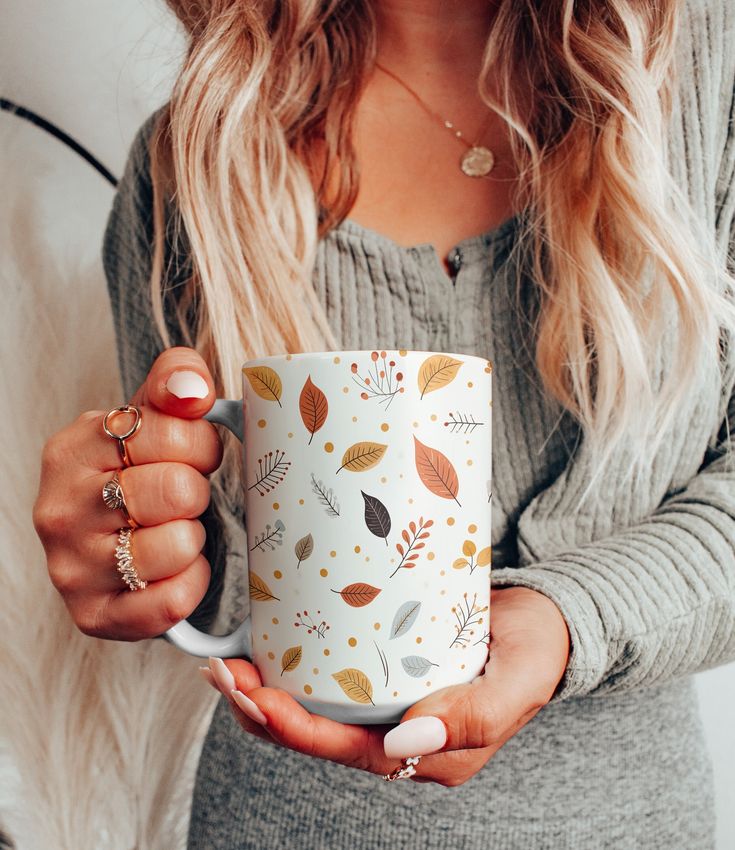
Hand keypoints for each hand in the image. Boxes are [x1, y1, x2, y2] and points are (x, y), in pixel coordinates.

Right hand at [33, 347, 222, 639]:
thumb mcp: (153, 414)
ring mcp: (71, 568)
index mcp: (72, 449)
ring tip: (172, 531)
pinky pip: (171, 602)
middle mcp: (59, 509)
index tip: (190, 455)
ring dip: (193, 539)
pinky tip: (174, 570)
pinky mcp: (93, 616)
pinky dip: (189, 584)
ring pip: (177, 546)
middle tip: (182, 497)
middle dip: (197, 492)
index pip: (171, 433)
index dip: (200, 444)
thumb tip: (192, 389)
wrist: (119, 537)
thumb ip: (176, 381)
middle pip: (177, 489)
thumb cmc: (142, 471)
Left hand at [203, 586, 569, 785]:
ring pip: (314, 711)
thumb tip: (401, 748)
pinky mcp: (383, 674)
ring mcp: (388, 707)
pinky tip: (263, 646)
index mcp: (427, 754)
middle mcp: (399, 738)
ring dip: (265, 692)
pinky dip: (290, 669)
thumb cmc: (535, 653)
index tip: (255, 696)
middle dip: (262, 710)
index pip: (347, 752)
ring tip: (226, 663)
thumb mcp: (516, 685)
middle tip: (223, 672)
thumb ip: (470, 720)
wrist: (546, 622)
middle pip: (317, 735)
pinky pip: (328, 683)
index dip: (295, 730)